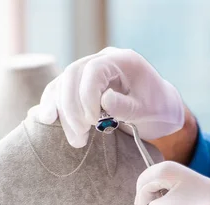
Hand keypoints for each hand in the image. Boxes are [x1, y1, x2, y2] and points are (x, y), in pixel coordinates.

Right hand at [37, 47, 184, 147]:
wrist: (161, 110)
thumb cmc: (159, 109)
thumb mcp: (150, 111)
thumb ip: (127, 106)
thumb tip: (103, 100)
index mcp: (122, 60)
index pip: (94, 69)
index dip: (87, 95)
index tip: (92, 121)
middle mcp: (103, 61)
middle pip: (72, 74)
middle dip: (71, 107)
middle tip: (81, 135)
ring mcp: (90, 72)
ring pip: (62, 84)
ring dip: (62, 112)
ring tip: (76, 139)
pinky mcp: (81, 86)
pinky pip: (59, 90)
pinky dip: (52, 104)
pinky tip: (48, 119)